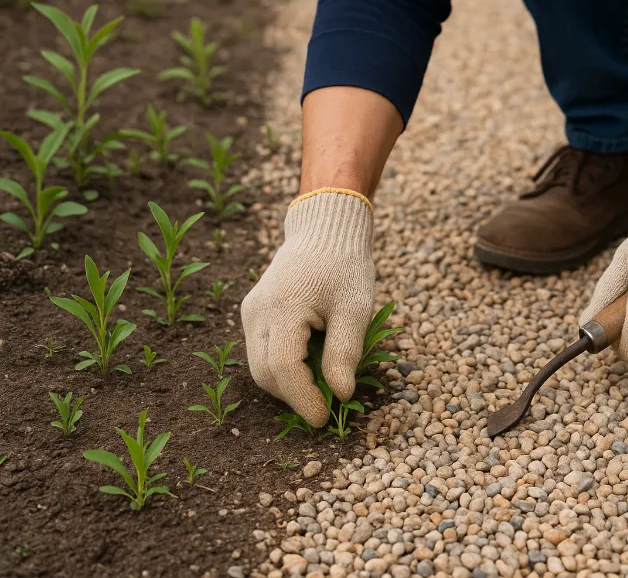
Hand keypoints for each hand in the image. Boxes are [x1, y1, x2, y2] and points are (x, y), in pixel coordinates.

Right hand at [241, 189, 374, 426]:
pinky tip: (309, 362)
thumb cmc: (345, 266)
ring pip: (259, 365)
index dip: (302, 400)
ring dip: (287, 383)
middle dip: (293, 397)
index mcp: (282, 308)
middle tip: (325, 405)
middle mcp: (257, 312)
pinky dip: (282, 366)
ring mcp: (251, 312)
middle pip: (264, 373)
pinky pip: (261, 350)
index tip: (323, 419)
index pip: (282, 368)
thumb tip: (341, 395)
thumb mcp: (355, 309)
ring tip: (320, 383)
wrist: (324, 229)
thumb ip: (345, 352)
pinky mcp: (252, 311)